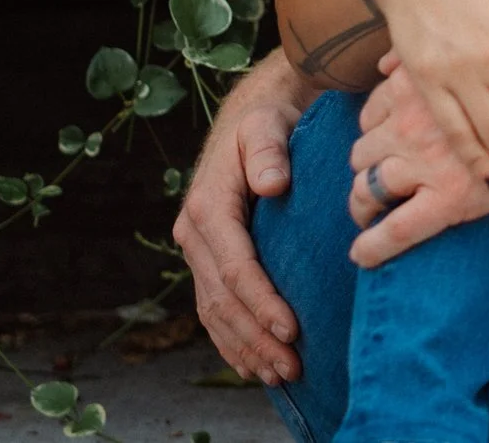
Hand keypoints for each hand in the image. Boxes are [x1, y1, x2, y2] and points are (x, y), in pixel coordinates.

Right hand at [174, 60, 309, 385]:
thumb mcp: (268, 124)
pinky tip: (251, 365)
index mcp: (208, 207)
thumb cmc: (270, 119)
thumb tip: (271, 183)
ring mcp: (199, 250)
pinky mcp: (210, 258)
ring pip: (216, 312)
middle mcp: (195, 233)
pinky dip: (232, 340)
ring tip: (279, 375)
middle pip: (223, 300)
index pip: (235, 267)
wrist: (257, 114)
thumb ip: (269, 152)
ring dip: (245, 347)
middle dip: (256, 338)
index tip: (291, 330)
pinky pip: (214, 309)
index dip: (262, 303)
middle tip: (292, 367)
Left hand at [345, 52, 488, 266]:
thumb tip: (387, 63)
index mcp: (418, 84)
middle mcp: (412, 122)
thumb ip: (435, 53)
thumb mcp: (475, 49)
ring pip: (369, 189)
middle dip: (368, 165)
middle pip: (365, 150)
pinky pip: (396, 229)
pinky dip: (374, 246)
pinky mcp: (449, 198)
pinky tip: (363, 255)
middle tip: (377, 178)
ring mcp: (426, 161)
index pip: (374, 112)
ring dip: (363, 204)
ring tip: (367, 217)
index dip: (375, 130)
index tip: (383, 140)